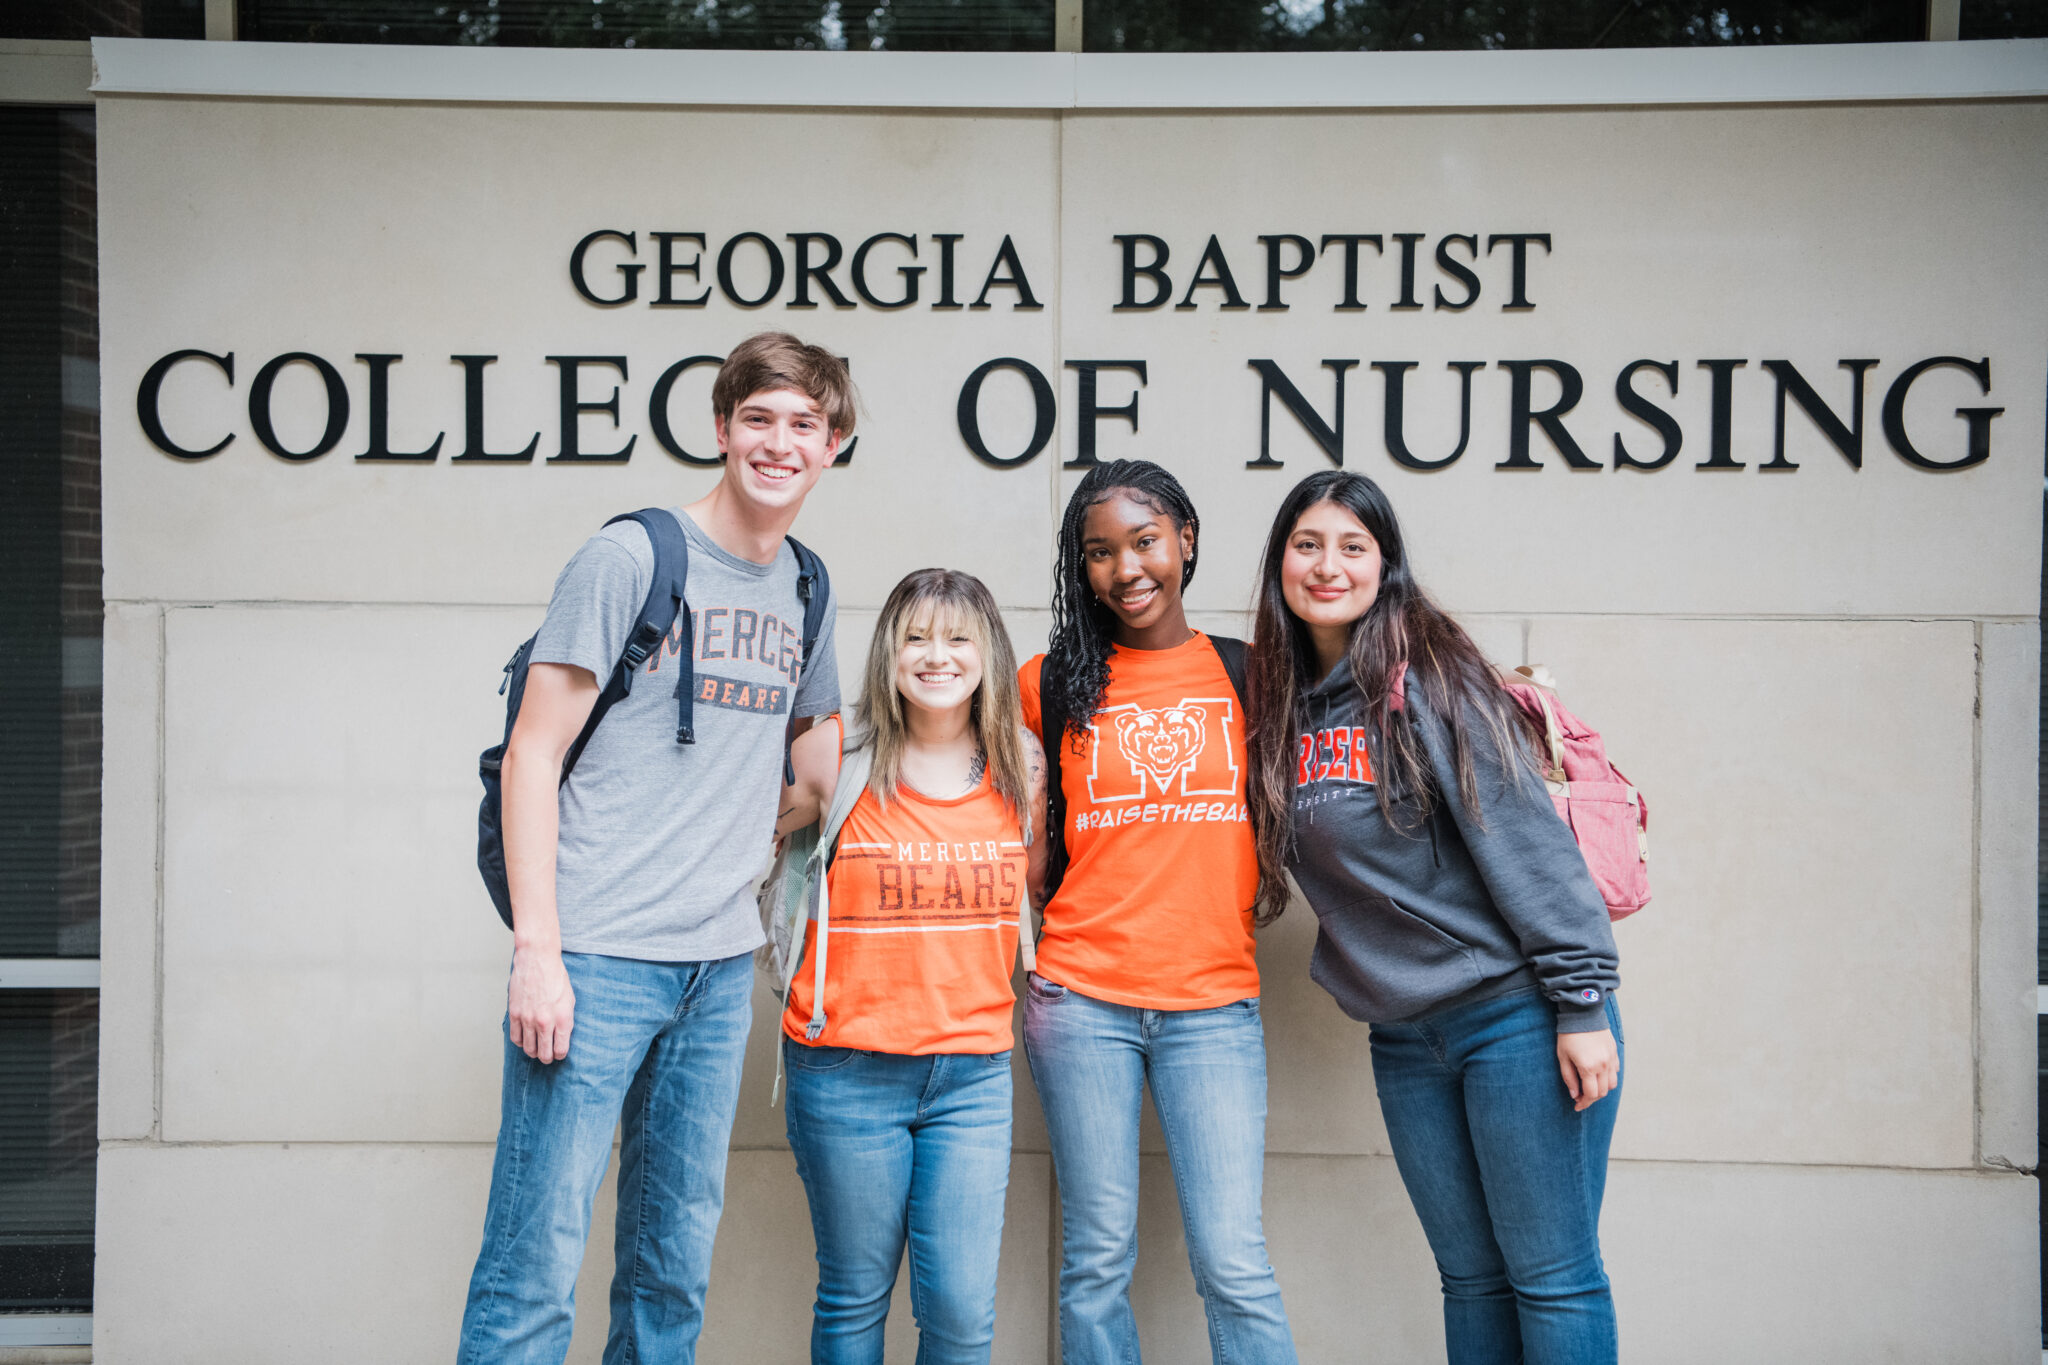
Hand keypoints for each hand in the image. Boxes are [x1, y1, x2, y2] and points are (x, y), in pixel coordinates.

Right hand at [509, 946, 575, 1063]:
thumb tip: (562, 1038)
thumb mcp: (570, 1000)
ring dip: (533, 1051)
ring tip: (536, 1048)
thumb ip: (566, 1021)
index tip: (558, 1053)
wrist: (537, 960)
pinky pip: (515, 1038)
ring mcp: (528, 1019)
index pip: (561, 1050)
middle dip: (546, 1058)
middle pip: (544, 1054)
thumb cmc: (555, 978)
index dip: (560, 1055)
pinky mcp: (514, 1014)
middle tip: (547, 1056)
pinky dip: (520, 1042)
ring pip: (528, 1049)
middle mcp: (545, 1021)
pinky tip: (525, 1038)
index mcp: (562, 1018)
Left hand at [1556, 1027, 1618, 1111]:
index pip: (1591, 1094)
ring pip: (1612, 1084)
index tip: (1577, 1106)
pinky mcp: (1615, 1053)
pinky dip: (1608, 1078)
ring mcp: (1611, 1059)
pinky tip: (1598, 1076)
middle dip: (1591, 1098)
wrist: (1583, 1014)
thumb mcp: (1563, 1057)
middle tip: (1581, 1098)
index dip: (1584, 1103)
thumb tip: (1575, 1094)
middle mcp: (1603, 1065)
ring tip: (1590, 1087)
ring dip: (1602, 1089)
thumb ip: (1569, 1078)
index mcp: (1588, 1067)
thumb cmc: (1569, 1035)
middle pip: (1602, 1092)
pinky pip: (1615, 1072)